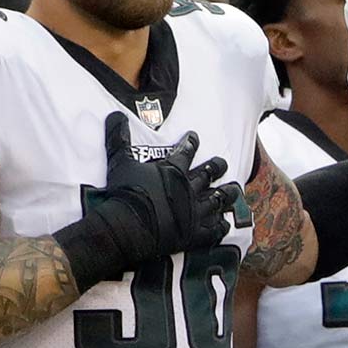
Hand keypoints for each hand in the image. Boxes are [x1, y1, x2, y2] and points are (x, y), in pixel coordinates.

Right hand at [57, 112, 237, 291]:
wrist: (128, 225)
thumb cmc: (125, 192)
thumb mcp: (120, 161)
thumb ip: (119, 138)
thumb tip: (114, 114)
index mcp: (174, 169)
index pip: (186, 150)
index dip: (191, 142)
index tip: (194, 136)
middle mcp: (190, 187)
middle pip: (209, 173)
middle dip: (217, 165)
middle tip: (222, 162)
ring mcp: (196, 211)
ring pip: (218, 199)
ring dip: (227, 193)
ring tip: (233, 190)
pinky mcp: (196, 233)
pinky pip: (215, 230)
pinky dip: (221, 226)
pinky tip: (225, 224)